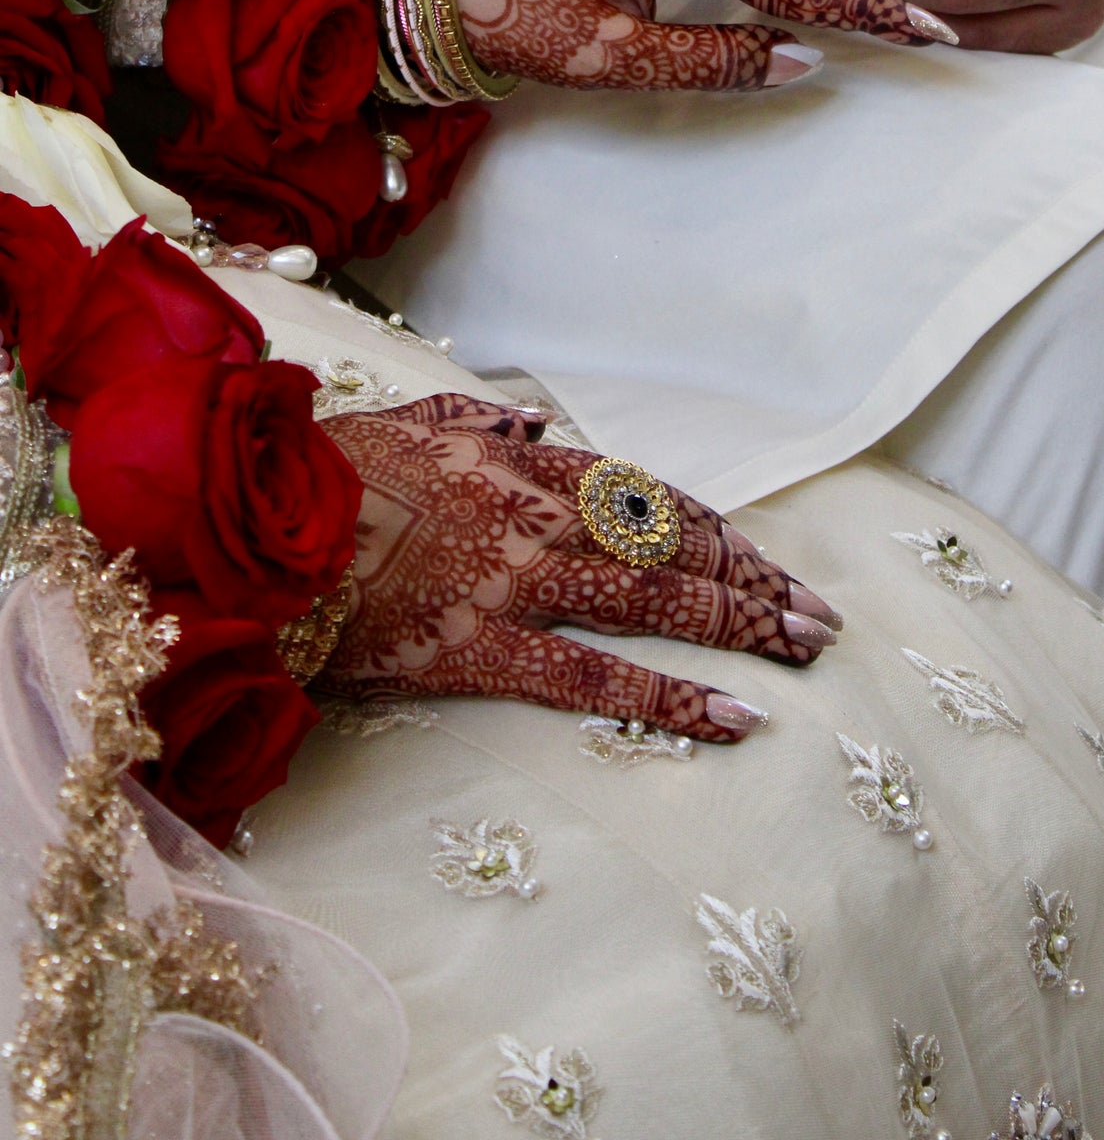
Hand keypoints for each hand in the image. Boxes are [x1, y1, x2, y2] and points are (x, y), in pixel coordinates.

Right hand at [321, 395, 841, 740]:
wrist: (249, 531)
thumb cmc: (321, 478)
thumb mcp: (407, 424)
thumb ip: (479, 422)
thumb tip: (534, 424)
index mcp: (522, 465)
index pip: (648, 496)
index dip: (717, 529)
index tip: (763, 559)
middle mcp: (536, 516)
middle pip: (674, 545)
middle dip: (755, 580)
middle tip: (818, 617)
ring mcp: (512, 582)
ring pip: (655, 600)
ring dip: (742, 625)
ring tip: (803, 651)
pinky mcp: (477, 650)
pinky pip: (592, 677)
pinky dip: (669, 696)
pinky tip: (731, 717)